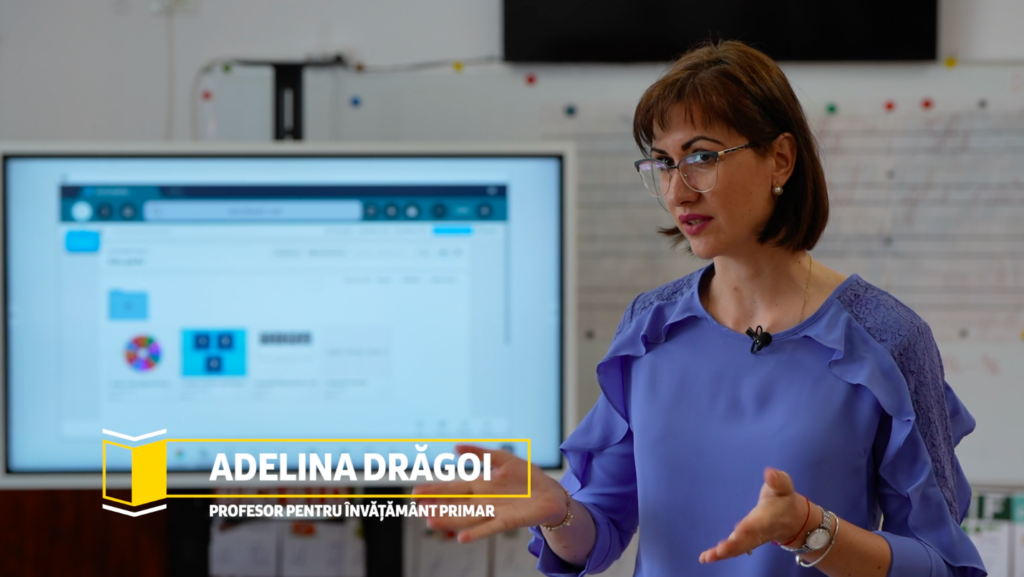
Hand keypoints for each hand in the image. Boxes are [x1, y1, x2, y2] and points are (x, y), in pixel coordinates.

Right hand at [411, 444, 569, 542]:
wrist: (550, 494)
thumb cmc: (527, 477)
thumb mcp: (503, 459)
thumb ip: (480, 453)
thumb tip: (455, 448)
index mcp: (480, 484)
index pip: (453, 487)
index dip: (435, 490)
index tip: (415, 492)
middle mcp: (483, 500)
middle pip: (456, 504)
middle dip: (437, 506)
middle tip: (416, 507)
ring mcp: (494, 512)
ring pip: (467, 517)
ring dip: (449, 520)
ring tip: (430, 522)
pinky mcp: (508, 521)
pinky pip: (489, 528)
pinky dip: (475, 533)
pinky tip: (461, 538)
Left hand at [699, 467, 807, 562]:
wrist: (793, 521)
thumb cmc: (783, 499)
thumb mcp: (784, 487)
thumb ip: (778, 480)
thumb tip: (769, 473)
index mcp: (769, 516)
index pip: (758, 523)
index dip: (749, 527)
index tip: (738, 530)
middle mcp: (760, 531)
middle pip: (747, 541)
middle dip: (734, 546)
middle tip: (720, 550)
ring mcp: (752, 539)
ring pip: (739, 548)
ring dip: (724, 553)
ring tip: (707, 557)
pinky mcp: (744, 541)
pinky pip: (733, 550)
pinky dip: (720, 555)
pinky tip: (704, 558)